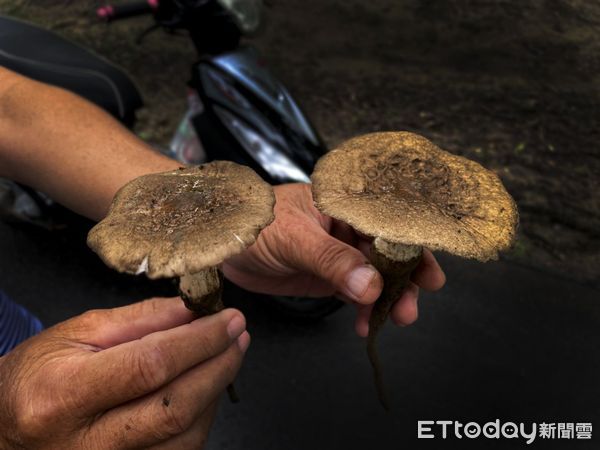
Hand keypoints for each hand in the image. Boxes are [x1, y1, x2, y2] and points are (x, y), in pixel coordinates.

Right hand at [0, 297, 248, 448]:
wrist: (6, 429)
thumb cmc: (39, 375)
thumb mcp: (79, 333)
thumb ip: (141, 320)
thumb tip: (194, 309)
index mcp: (64, 394)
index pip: (150, 365)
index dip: (200, 341)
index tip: (229, 318)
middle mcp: (85, 444)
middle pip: (174, 407)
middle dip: (219, 365)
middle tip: (239, 334)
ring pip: (184, 438)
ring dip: (216, 392)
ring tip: (226, 356)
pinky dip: (201, 417)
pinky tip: (204, 388)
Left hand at [223, 183, 445, 335]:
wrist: (218, 245)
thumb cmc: (251, 224)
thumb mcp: (293, 238)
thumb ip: (332, 260)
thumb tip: (373, 285)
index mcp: (343, 204)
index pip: (387, 224)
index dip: (412, 249)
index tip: (429, 276)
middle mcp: (345, 227)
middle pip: (386, 253)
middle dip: (402, 281)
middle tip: (409, 308)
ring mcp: (336, 253)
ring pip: (372, 276)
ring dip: (384, 299)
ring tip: (391, 321)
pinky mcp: (325, 275)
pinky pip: (352, 293)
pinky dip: (361, 309)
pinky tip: (363, 325)